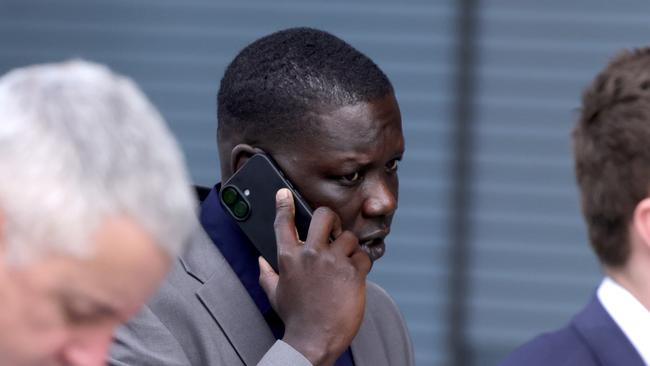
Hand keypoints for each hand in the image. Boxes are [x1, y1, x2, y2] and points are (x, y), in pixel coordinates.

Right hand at [258, 188, 370, 365]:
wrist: (314, 340)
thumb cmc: (296, 318)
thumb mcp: (275, 294)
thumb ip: (267, 274)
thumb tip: (260, 261)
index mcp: (288, 258)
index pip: (284, 224)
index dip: (283, 205)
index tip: (284, 193)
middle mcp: (310, 255)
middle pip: (324, 216)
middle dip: (331, 219)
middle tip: (334, 230)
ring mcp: (332, 262)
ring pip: (349, 237)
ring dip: (349, 249)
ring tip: (345, 264)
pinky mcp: (352, 273)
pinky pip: (364, 256)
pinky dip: (362, 264)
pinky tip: (355, 277)